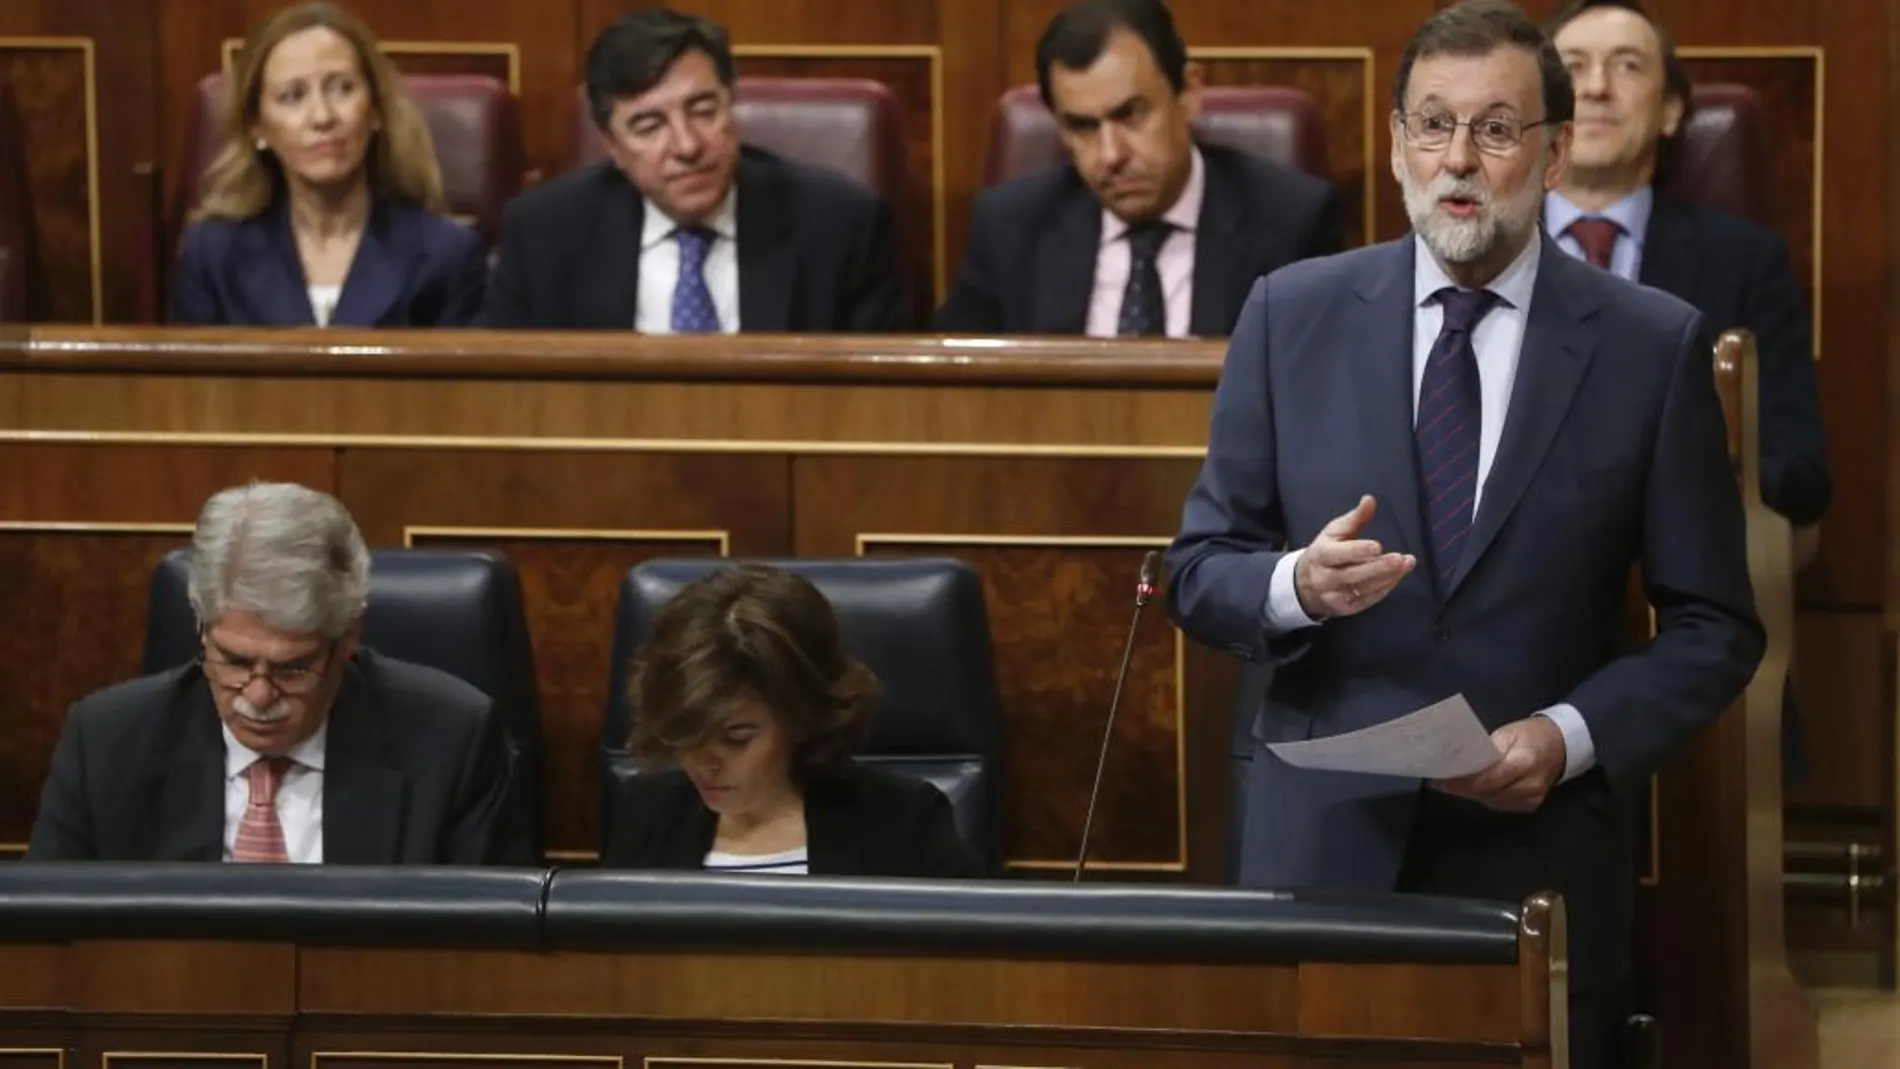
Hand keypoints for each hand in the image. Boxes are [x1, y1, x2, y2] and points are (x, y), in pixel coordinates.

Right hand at [1293, 495, 1415, 617]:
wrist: (1303, 585)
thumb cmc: (1324, 553)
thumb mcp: (1333, 533)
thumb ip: (1354, 518)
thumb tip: (1370, 500)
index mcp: (1320, 555)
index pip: (1339, 554)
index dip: (1358, 551)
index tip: (1377, 546)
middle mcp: (1324, 578)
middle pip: (1353, 574)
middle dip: (1378, 567)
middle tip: (1399, 559)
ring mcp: (1334, 596)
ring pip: (1363, 588)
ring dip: (1388, 577)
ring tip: (1406, 564)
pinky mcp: (1346, 608)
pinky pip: (1368, 600)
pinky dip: (1385, 588)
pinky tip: (1398, 576)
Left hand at [1435, 717, 1566, 812]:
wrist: (1559, 746)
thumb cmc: (1530, 735)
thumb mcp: (1507, 733)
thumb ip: (1486, 750)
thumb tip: (1461, 762)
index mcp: (1524, 762)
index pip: (1489, 778)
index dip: (1464, 781)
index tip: (1442, 780)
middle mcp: (1530, 785)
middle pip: (1488, 792)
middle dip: (1463, 788)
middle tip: (1441, 781)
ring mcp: (1531, 799)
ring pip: (1492, 801)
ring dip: (1472, 793)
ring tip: (1453, 784)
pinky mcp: (1530, 806)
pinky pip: (1500, 804)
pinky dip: (1485, 796)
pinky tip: (1474, 788)